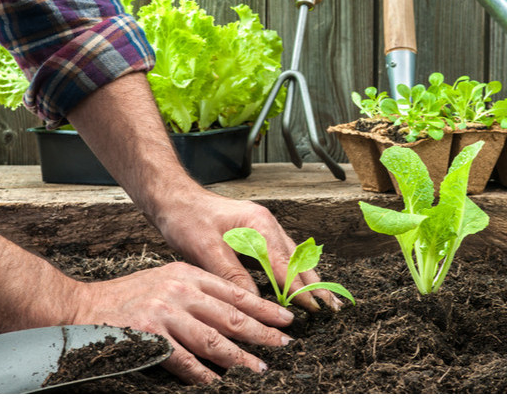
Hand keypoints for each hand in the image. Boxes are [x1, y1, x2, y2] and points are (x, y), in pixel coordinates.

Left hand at [65, 72, 342, 311]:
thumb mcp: (205, 248)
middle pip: (298, 260)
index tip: (314, 308)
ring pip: (293, 257)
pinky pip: (282, 255)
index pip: (285, 265)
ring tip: (324, 299)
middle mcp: (267, 225)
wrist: (173, 198)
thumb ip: (231, 274)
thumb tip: (253, 300)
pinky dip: (294, 272)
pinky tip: (299, 284)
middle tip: (333, 307)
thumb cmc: (186, 218)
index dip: (300, 289)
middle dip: (315, 284)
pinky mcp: (256, 234)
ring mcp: (263, 228)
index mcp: (259, 225)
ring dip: (308, 279)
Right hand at [71, 261, 294, 383]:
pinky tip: (218, 382)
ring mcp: (164, 313)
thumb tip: (234, 314)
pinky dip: (203, 373)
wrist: (81, 306)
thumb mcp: (166, 280)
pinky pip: (184, 360)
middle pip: (231, 315)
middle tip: (284, 344)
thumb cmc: (127, 297)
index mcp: (187, 274)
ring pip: (213, 340)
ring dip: (240, 357)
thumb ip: (197, 292)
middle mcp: (179, 290)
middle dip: (262, 332)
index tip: (285, 319)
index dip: (264, 307)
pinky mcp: (149, 336)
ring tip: (259, 368)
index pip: (235, 292)